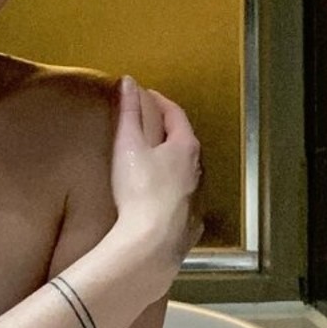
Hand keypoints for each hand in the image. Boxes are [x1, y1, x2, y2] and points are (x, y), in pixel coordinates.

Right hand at [111, 77, 203, 282]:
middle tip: (150, 125)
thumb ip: (128, 112)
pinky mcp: (189, 224)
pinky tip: (160, 198)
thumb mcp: (129, 145)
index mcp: (185, 148)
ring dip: (171, 163)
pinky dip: (172, 193)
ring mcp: (196, 199)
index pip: (176, 115)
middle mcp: (197, 171)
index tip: (148, 96)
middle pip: (184, 143)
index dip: (160, 102)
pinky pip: (182, 201)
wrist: (151, 244)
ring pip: (186, 173)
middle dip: (168, 132)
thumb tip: (129, 83)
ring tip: (152, 161)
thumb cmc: (140, 192)